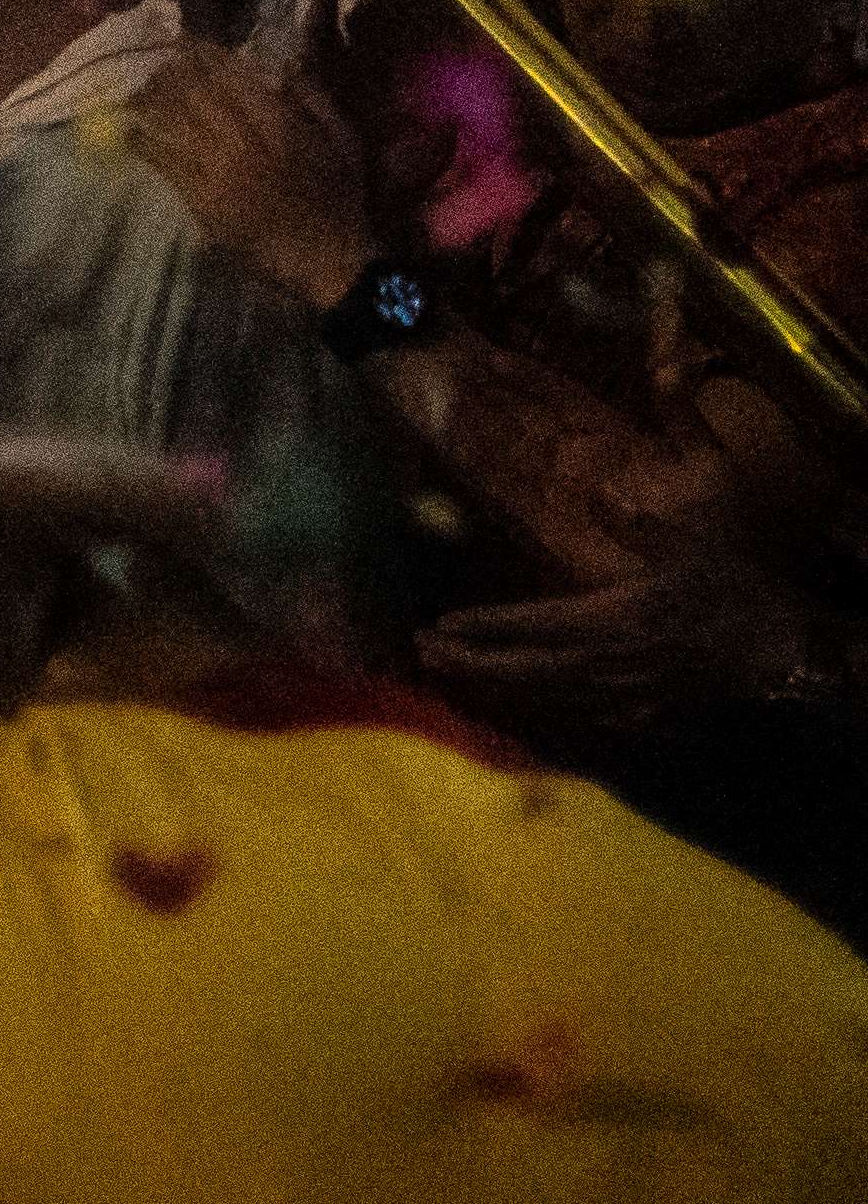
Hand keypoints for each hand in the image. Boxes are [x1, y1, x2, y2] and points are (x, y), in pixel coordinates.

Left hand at [104, 27, 373, 305]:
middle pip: (194, 94)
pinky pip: (164, 164)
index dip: (204, 54)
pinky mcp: (201, 201)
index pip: (231, 76)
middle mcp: (244, 143)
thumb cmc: (339, 198)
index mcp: (281, 125)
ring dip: (151, 101)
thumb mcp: (343, 140)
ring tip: (139, 90)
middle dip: (172, 73)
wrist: (327, 258)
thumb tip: (281, 64)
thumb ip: (314, 99)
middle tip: (160, 63)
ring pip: (172, 124)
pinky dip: (143, 143)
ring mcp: (218, 173)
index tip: (188, 41)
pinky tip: (131, 130)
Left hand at [420, 549, 850, 729]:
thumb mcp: (687, 548)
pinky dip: (541, 707)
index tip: (440, 623)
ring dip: (496, 685)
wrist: (781, 648)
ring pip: (546, 696)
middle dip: (471, 661)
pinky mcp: (644, 710)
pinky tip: (520, 701)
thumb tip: (601, 490)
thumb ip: (637, 522)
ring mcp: (626, 692)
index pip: (534, 623)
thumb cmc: (733, 591)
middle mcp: (612, 661)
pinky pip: (580, 714)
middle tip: (421, 651)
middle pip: (527, 668)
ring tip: (449, 672)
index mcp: (616, 618)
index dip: (485, 626)